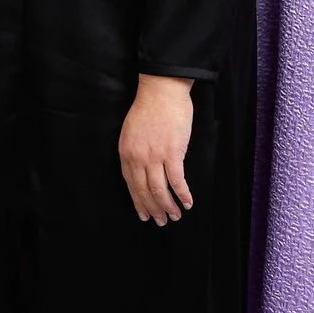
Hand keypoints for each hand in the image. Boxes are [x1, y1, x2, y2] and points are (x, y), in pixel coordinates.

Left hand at [119, 74, 195, 223]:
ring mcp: (154, 156)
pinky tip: (188, 203)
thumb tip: (142, 169)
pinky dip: (182, 194)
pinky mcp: (172, 152)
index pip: (131, 184)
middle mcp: (138, 158)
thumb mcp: (131, 131)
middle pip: (144, 191)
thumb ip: (135, 151)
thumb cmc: (148, 107)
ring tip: (175, 216)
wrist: (161, 91)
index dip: (138, 202)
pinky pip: (177, 180)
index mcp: (126, 153)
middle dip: (153, 209)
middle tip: (161, 221)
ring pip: (159, 189)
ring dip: (168, 206)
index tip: (144, 214)